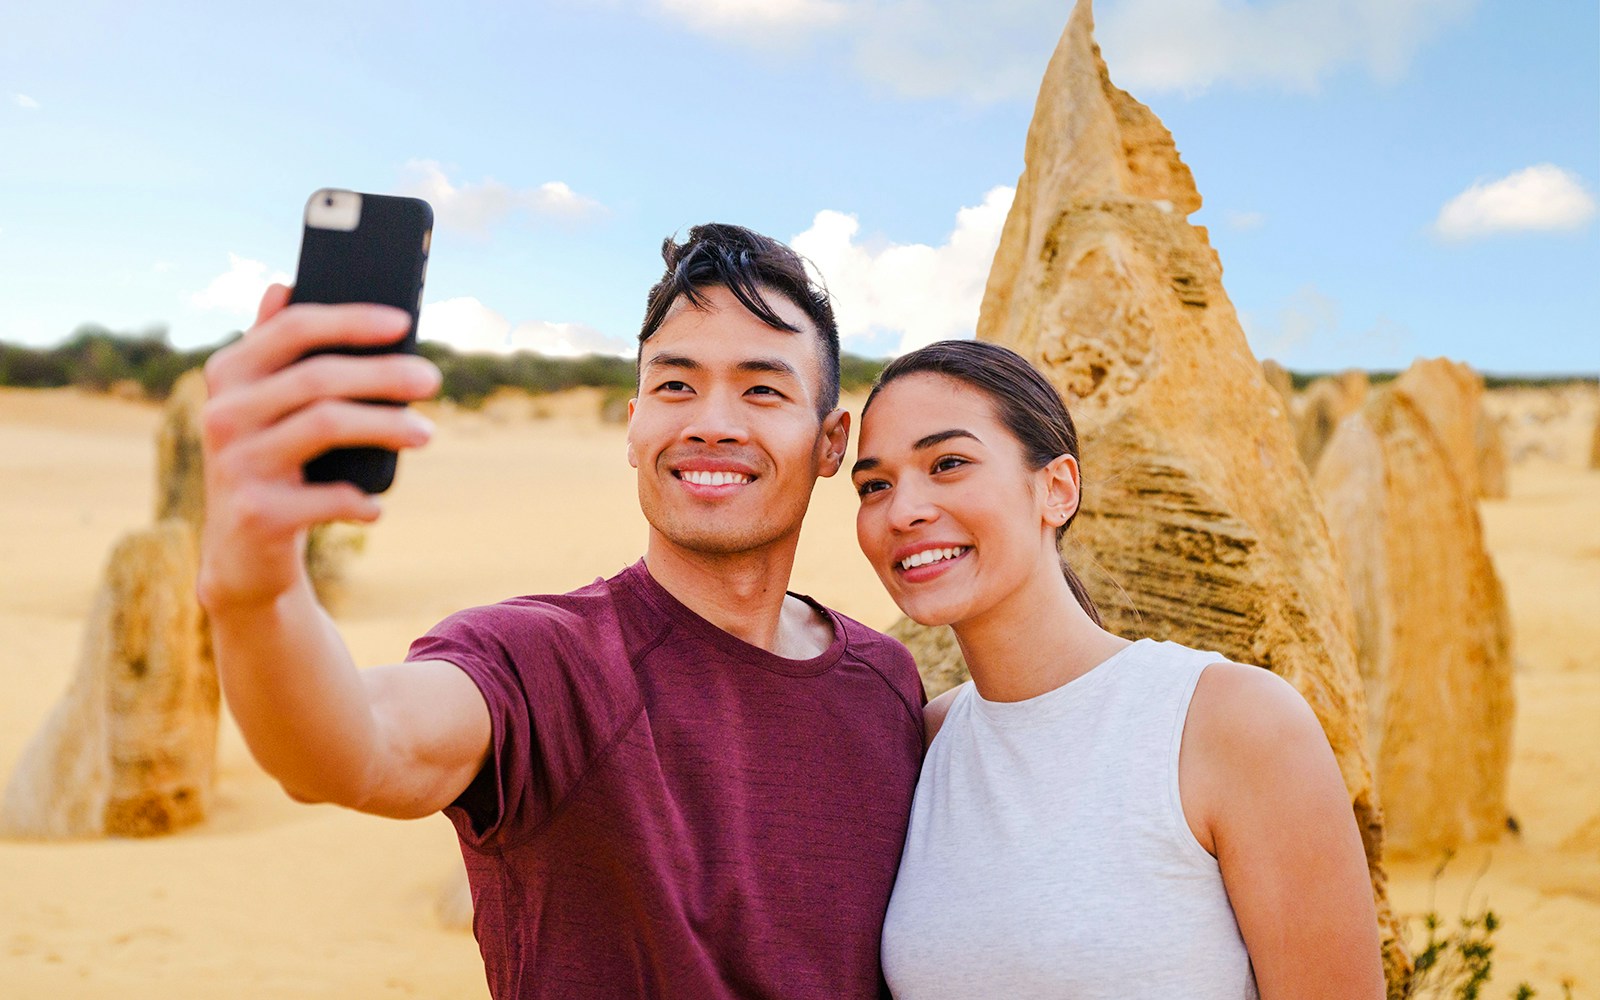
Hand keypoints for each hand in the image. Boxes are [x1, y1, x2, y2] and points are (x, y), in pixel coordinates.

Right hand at [198, 284, 440, 609]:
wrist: (240, 556)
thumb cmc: (271, 465)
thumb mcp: (265, 406)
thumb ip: (273, 349)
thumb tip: (282, 284)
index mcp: (229, 375)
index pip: (294, 328)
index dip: (352, 320)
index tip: (405, 322)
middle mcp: (222, 413)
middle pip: (318, 377)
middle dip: (384, 375)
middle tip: (432, 380)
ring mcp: (235, 464)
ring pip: (326, 425)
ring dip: (387, 427)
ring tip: (426, 433)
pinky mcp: (256, 513)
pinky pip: (329, 496)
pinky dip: (362, 500)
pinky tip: (375, 506)